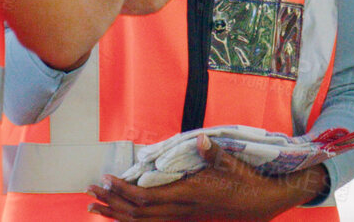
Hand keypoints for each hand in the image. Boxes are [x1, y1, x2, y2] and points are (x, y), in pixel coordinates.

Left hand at [88, 136, 328, 219]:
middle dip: (112, 203)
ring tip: (96, 206)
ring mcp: (185, 217)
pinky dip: (134, 219)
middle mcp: (184, 209)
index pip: (148, 197)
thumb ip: (214, 152)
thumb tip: (201, 139)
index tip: (107, 179)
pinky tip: (123, 216)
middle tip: (90, 192)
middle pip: (139, 213)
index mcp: (190, 194)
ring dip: (118, 214)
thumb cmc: (248, 181)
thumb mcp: (233, 164)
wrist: (263, 203)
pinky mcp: (188, 218)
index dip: (124, 191)